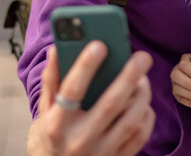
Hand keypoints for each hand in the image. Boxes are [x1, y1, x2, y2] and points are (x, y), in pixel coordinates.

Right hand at [28, 43, 154, 155]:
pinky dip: (146, 115)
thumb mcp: (45, 109)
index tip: (99, 44)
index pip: (72, 91)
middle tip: (142, 56)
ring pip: (130, 121)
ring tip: (143, 77)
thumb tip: (57, 49)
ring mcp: (100, 152)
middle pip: (110, 104)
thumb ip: (51, 79)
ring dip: (141, 95)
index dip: (85, 66)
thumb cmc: (52, 133)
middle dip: (129, 77)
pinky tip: (142, 101)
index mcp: (57, 124)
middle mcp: (79, 140)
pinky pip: (140, 137)